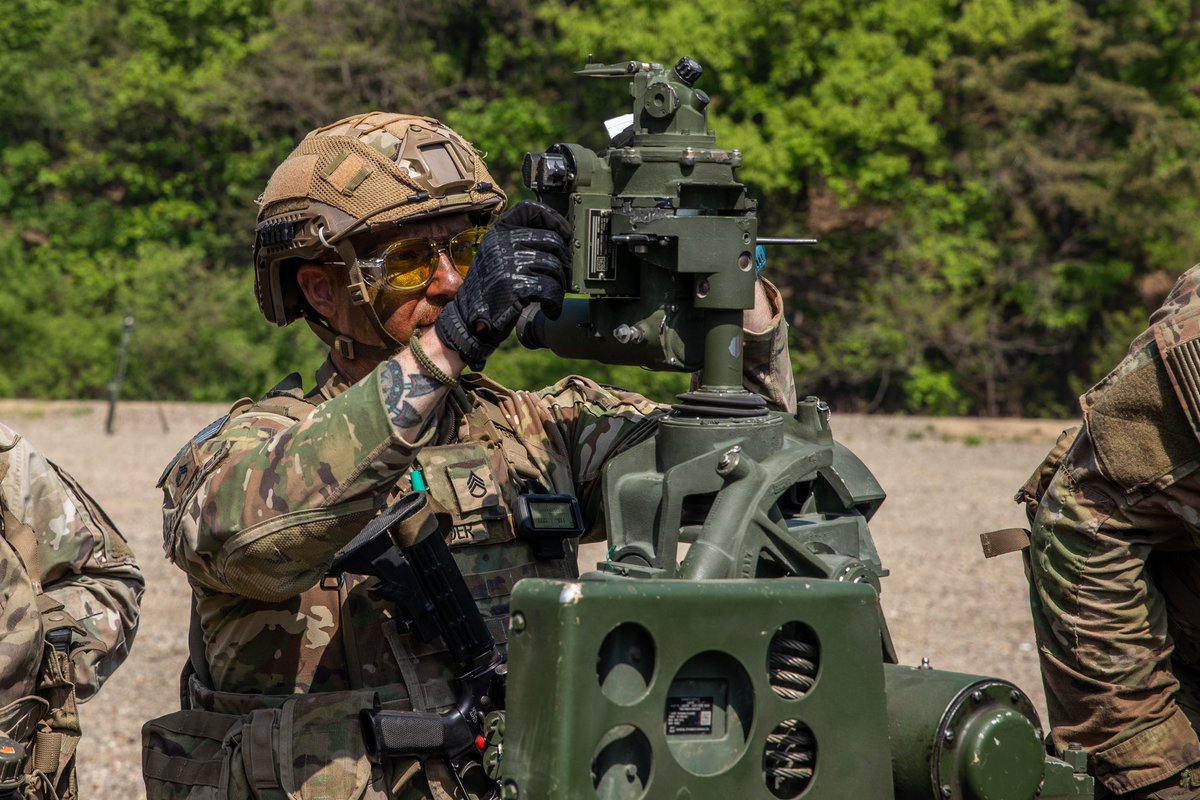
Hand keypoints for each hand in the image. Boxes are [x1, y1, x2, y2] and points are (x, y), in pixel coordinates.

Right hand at [435, 201, 571, 368]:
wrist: (470, 318)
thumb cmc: (491, 287)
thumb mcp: (499, 255)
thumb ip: (521, 242)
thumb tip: (562, 237)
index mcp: (499, 231)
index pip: (531, 209)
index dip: (554, 219)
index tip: (565, 234)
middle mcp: (502, 243)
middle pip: (552, 240)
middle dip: (564, 260)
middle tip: (563, 275)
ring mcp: (508, 264)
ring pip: (553, 266)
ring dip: (560, 284)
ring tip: (553, 294)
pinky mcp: (515, 287)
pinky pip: (549, 289)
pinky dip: (555, 302)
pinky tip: (550, 309)